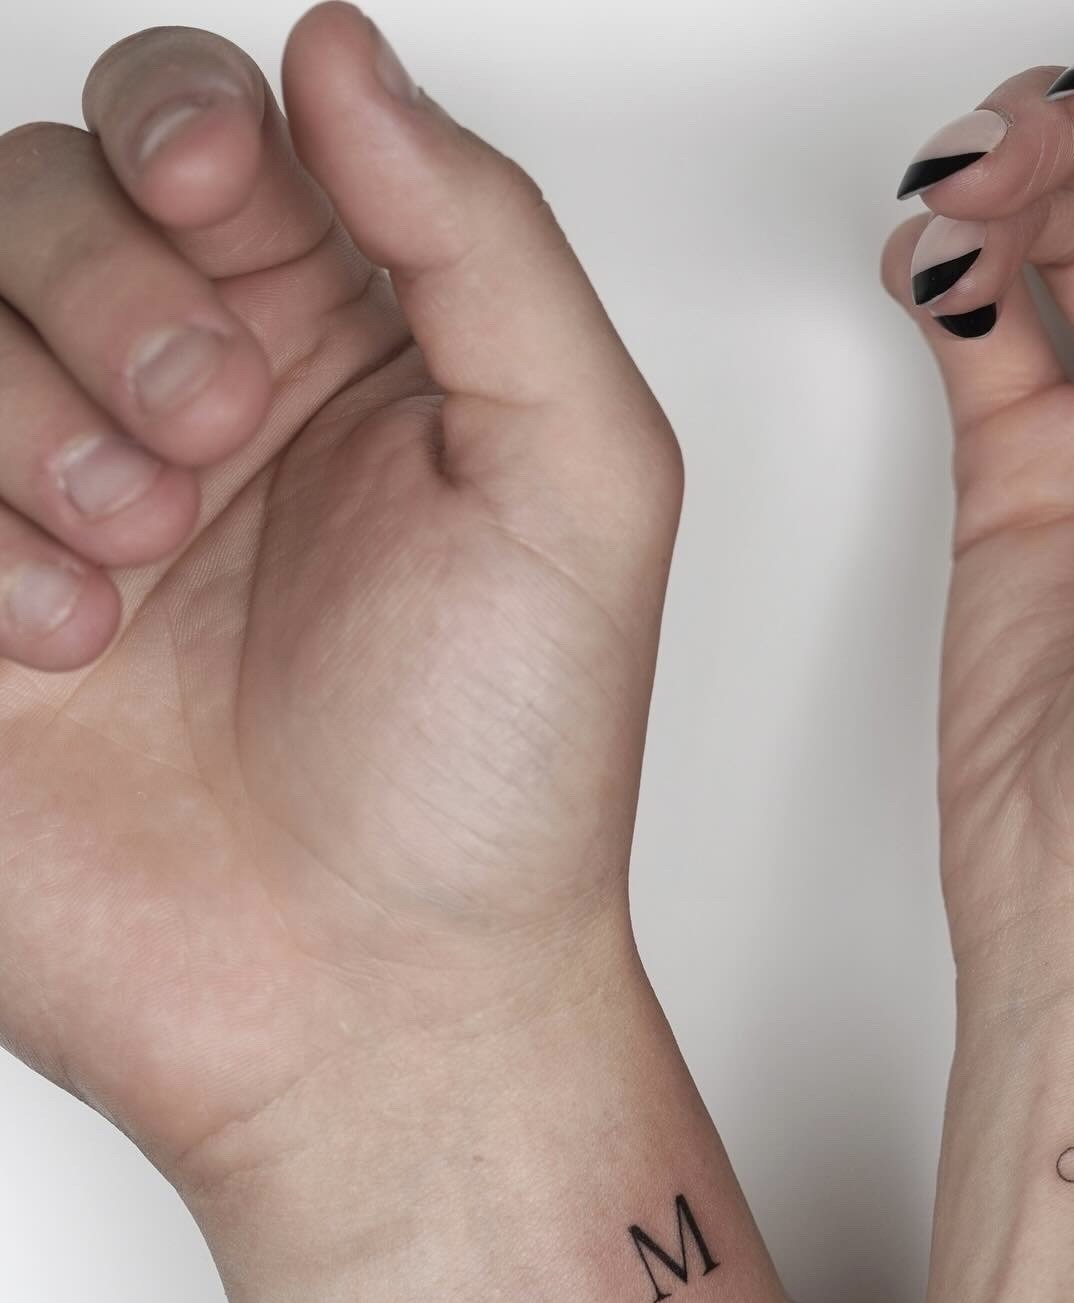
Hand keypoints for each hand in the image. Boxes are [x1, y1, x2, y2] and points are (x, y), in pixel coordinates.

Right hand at [0, 5, 678, 1184]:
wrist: (379, 1000)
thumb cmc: (501, 774)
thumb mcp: (581, 483)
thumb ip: (485, 245)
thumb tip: (344, 53)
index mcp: (343, 354)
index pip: (205, 129)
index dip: (191, 130)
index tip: (230, 209)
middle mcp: (186, 410)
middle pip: (43, 189)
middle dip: (114, 286)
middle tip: (208, 435)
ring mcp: (54, 508)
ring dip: (29, 406)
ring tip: (139, 556)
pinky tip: (59, 639)